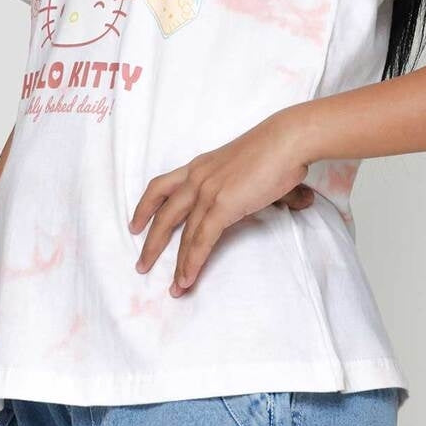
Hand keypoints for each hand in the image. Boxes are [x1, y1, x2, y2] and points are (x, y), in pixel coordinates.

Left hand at [129, 109, 314, 296]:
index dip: (145, 207)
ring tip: (172, 287)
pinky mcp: (221, 205)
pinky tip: (187, 279)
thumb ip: (253, 188)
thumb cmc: (277, 149)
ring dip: (175, 263)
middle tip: (142, 264)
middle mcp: (197, 177)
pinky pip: (201, 240)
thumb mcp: (248, 167)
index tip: (135, 224)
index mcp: (200, 166)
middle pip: (163, 213)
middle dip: (151, 242)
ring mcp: (207, 191)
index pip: (162, 187)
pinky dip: (192, 262)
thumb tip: (290, 202)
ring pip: (182, 233)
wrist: (288, 138)